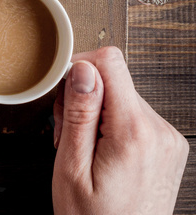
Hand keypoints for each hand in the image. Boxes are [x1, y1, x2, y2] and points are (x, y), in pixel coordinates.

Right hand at [53, 46, 188, 214]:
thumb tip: (82, 68)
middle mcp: (160, 131)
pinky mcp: (169, 147)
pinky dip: (113, 127)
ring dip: (96, 115)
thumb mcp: (70, 167)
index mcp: (134, 132)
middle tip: (67, 136)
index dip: (79, 69)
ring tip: (83, 151)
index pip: (110, 63)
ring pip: (123, 98)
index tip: (62, 94)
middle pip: (114, 81)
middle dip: (83, 100)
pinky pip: (135, 117)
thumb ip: (78, 114)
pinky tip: (101, 155)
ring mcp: (168, 139)